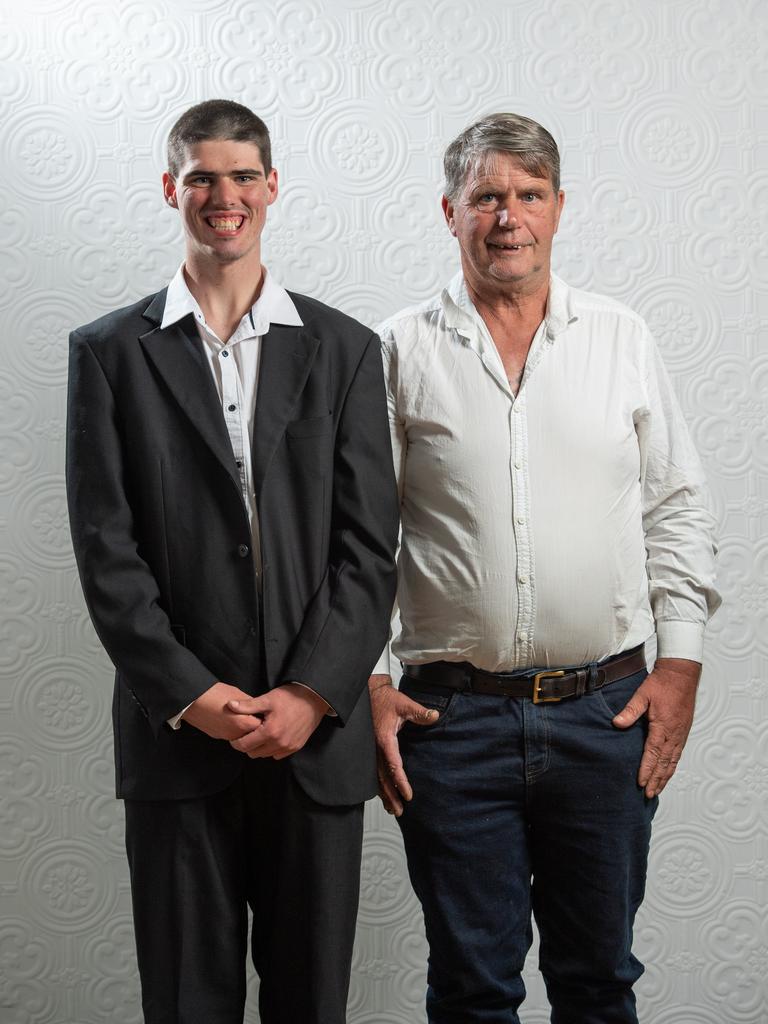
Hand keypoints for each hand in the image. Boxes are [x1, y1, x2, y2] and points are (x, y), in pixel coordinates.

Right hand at [182, 681, 264, 740]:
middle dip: (255, 726)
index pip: (262, 727)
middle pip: (253, 735)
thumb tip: (259, 709)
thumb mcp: (237, 695)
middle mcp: (235, 735)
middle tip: (254, 715)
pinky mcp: (218, 736)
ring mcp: (225, 737)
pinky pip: (231, 735)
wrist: (192, 700)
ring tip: (242, 715)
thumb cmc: (214, 694)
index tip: (264, 713)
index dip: (263, 719)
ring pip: (242, 737)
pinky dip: (234, 729)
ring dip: (245, 729)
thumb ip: (250, 705)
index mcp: (243, 723)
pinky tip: (231, 718)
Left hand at [227, 684, 326, 758]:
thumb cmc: (290, 697)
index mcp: (270, 732)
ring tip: (260, 733)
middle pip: (253, 753)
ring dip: (260, 747)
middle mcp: (279, 743)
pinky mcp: (296, 747)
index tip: (234, 737)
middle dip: (248, 745)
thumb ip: (248, 706)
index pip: (244, 746)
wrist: (314, 699)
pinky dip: (272, 748)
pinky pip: (278, 754)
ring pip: (265, 755)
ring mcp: (289, 747)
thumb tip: (230, 705)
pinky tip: (272, 736)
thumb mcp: (267, 699)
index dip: (236, 742)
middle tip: (248, 733)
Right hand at [369, 674, 438, 815]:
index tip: (408, 795)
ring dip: (383, 794)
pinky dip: (377, 785)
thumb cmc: (386, 699)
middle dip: (391, 796)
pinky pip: (372, 771)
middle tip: (399, 811)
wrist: (368, 693)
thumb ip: (420, 712)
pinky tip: (382, 794)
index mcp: (385, 739)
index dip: (401, 782)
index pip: (394, 765)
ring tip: (392, 809)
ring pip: (375, 777)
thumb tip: (435, 716)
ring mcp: (370, 750)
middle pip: (382, 778)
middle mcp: (375, 748)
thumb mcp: (404, 704)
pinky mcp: (369, 750)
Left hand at [612, 658, 701, 797]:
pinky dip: (672, 767)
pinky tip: (667, 772)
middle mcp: (674, 734)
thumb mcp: (642, 694)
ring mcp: (680, 734)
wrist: (682, 675)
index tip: (641, 783)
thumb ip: (630, 710)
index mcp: (663, 726)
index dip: (647, 770)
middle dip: (656, 780)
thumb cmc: (662, 683)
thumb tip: (617, 723)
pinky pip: (678, 754)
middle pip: (664, 763)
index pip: (653, 753)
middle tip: (649, 794)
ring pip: (672, 761)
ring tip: (658, 789)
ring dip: (665, 776)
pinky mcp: (683, 731)